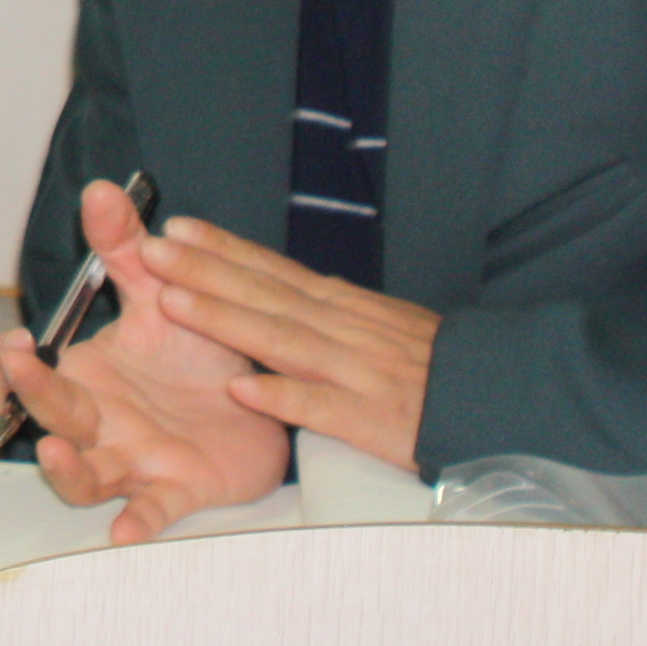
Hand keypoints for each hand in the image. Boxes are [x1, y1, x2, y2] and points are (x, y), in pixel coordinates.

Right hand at [0, 179, 288, 542]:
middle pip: (49, 414)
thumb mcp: (163, 291)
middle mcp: (99, 422)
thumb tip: (101, 189)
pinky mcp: (178, 487)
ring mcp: (134, 459)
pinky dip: (135, 520)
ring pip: (86, 474)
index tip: (8, 343)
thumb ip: (127, 246)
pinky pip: (151, 510)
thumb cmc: (199, 352)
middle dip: (29, 391)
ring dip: (66, 469)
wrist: (263, 396)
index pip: (15, 379)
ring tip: (56, 455)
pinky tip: (123, 532)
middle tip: (20, 361)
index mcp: (84, 375)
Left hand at [130, 210, 439, 478]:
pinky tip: (243, 391)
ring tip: (173, 302)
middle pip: (263, 295)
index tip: (175, 226)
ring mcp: (354, 371)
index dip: (223, 248)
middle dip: (204, 271)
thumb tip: (274, 287)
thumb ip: (325, 309)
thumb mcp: (378, 322)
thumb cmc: (432, 366)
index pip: (272, 270)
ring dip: (226, 320)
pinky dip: (283, 398)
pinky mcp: (371, 419)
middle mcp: (342, 328)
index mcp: (342, 306)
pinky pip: (321, 408)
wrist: (497, 399)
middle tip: (150, 249)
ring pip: (281, 340)